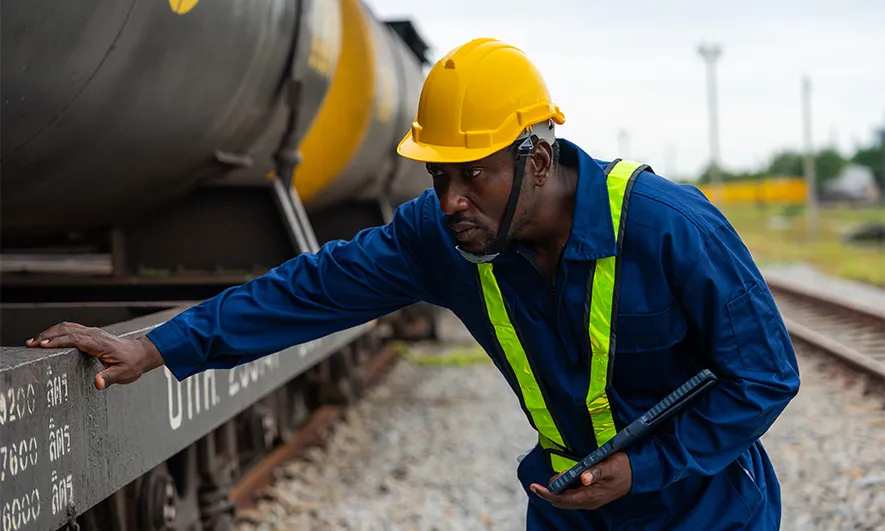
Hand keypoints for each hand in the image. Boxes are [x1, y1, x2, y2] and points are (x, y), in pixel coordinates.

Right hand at [25, 322, 164, 389]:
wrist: (142, 353)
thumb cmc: (132, 363)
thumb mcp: (123, 374)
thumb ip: (109, 378)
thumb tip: (98, 383)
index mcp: (100, 343)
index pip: (75, 339)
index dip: (58, 341)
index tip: (42, 345)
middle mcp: (95, 334)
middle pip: (67, 330)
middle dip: (48, 335)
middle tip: (30, 344)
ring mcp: (93, 332)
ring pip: (68, 327)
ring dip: (50, 332)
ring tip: (33, 342)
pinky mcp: (91, 334)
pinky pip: (71, 329)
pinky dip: (57, 332)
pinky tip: (48, 339)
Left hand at [529, 451, 631, 509]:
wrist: (638, 474)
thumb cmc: (623, 468)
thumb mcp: (610, 466)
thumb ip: (596, 471)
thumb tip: (584, 478)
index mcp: (591, 496)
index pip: (563, 499)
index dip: (547, 494)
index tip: (535, 487)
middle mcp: (589, 501)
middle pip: (562, 502)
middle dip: (548, 494)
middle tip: (537, 484)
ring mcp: (590, 500)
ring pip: (567, 500)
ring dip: (556, 492)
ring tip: (550, 480)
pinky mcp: (591, 496)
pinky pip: (573, 497)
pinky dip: (563, 490)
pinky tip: (561, 481)